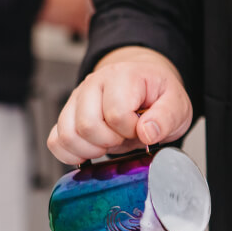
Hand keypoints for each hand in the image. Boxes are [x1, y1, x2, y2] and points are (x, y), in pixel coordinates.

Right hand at [47, 47, 192, 163]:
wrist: (144, 87)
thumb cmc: (157, 95)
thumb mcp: (176, 104)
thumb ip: (166, 117)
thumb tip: (147, 132)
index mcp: (122, 77)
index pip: (116, 114)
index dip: (131, 130)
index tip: (141, 128)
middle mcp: (93, 84)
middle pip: (87, 125)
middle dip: (110, 142)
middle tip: (124, 137)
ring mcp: (77, 99)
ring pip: (68, 135)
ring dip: (91, 150)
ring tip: (109, 143)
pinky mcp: (67, 115)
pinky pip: (55, 141)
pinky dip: (71, 154)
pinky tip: (91, 152)